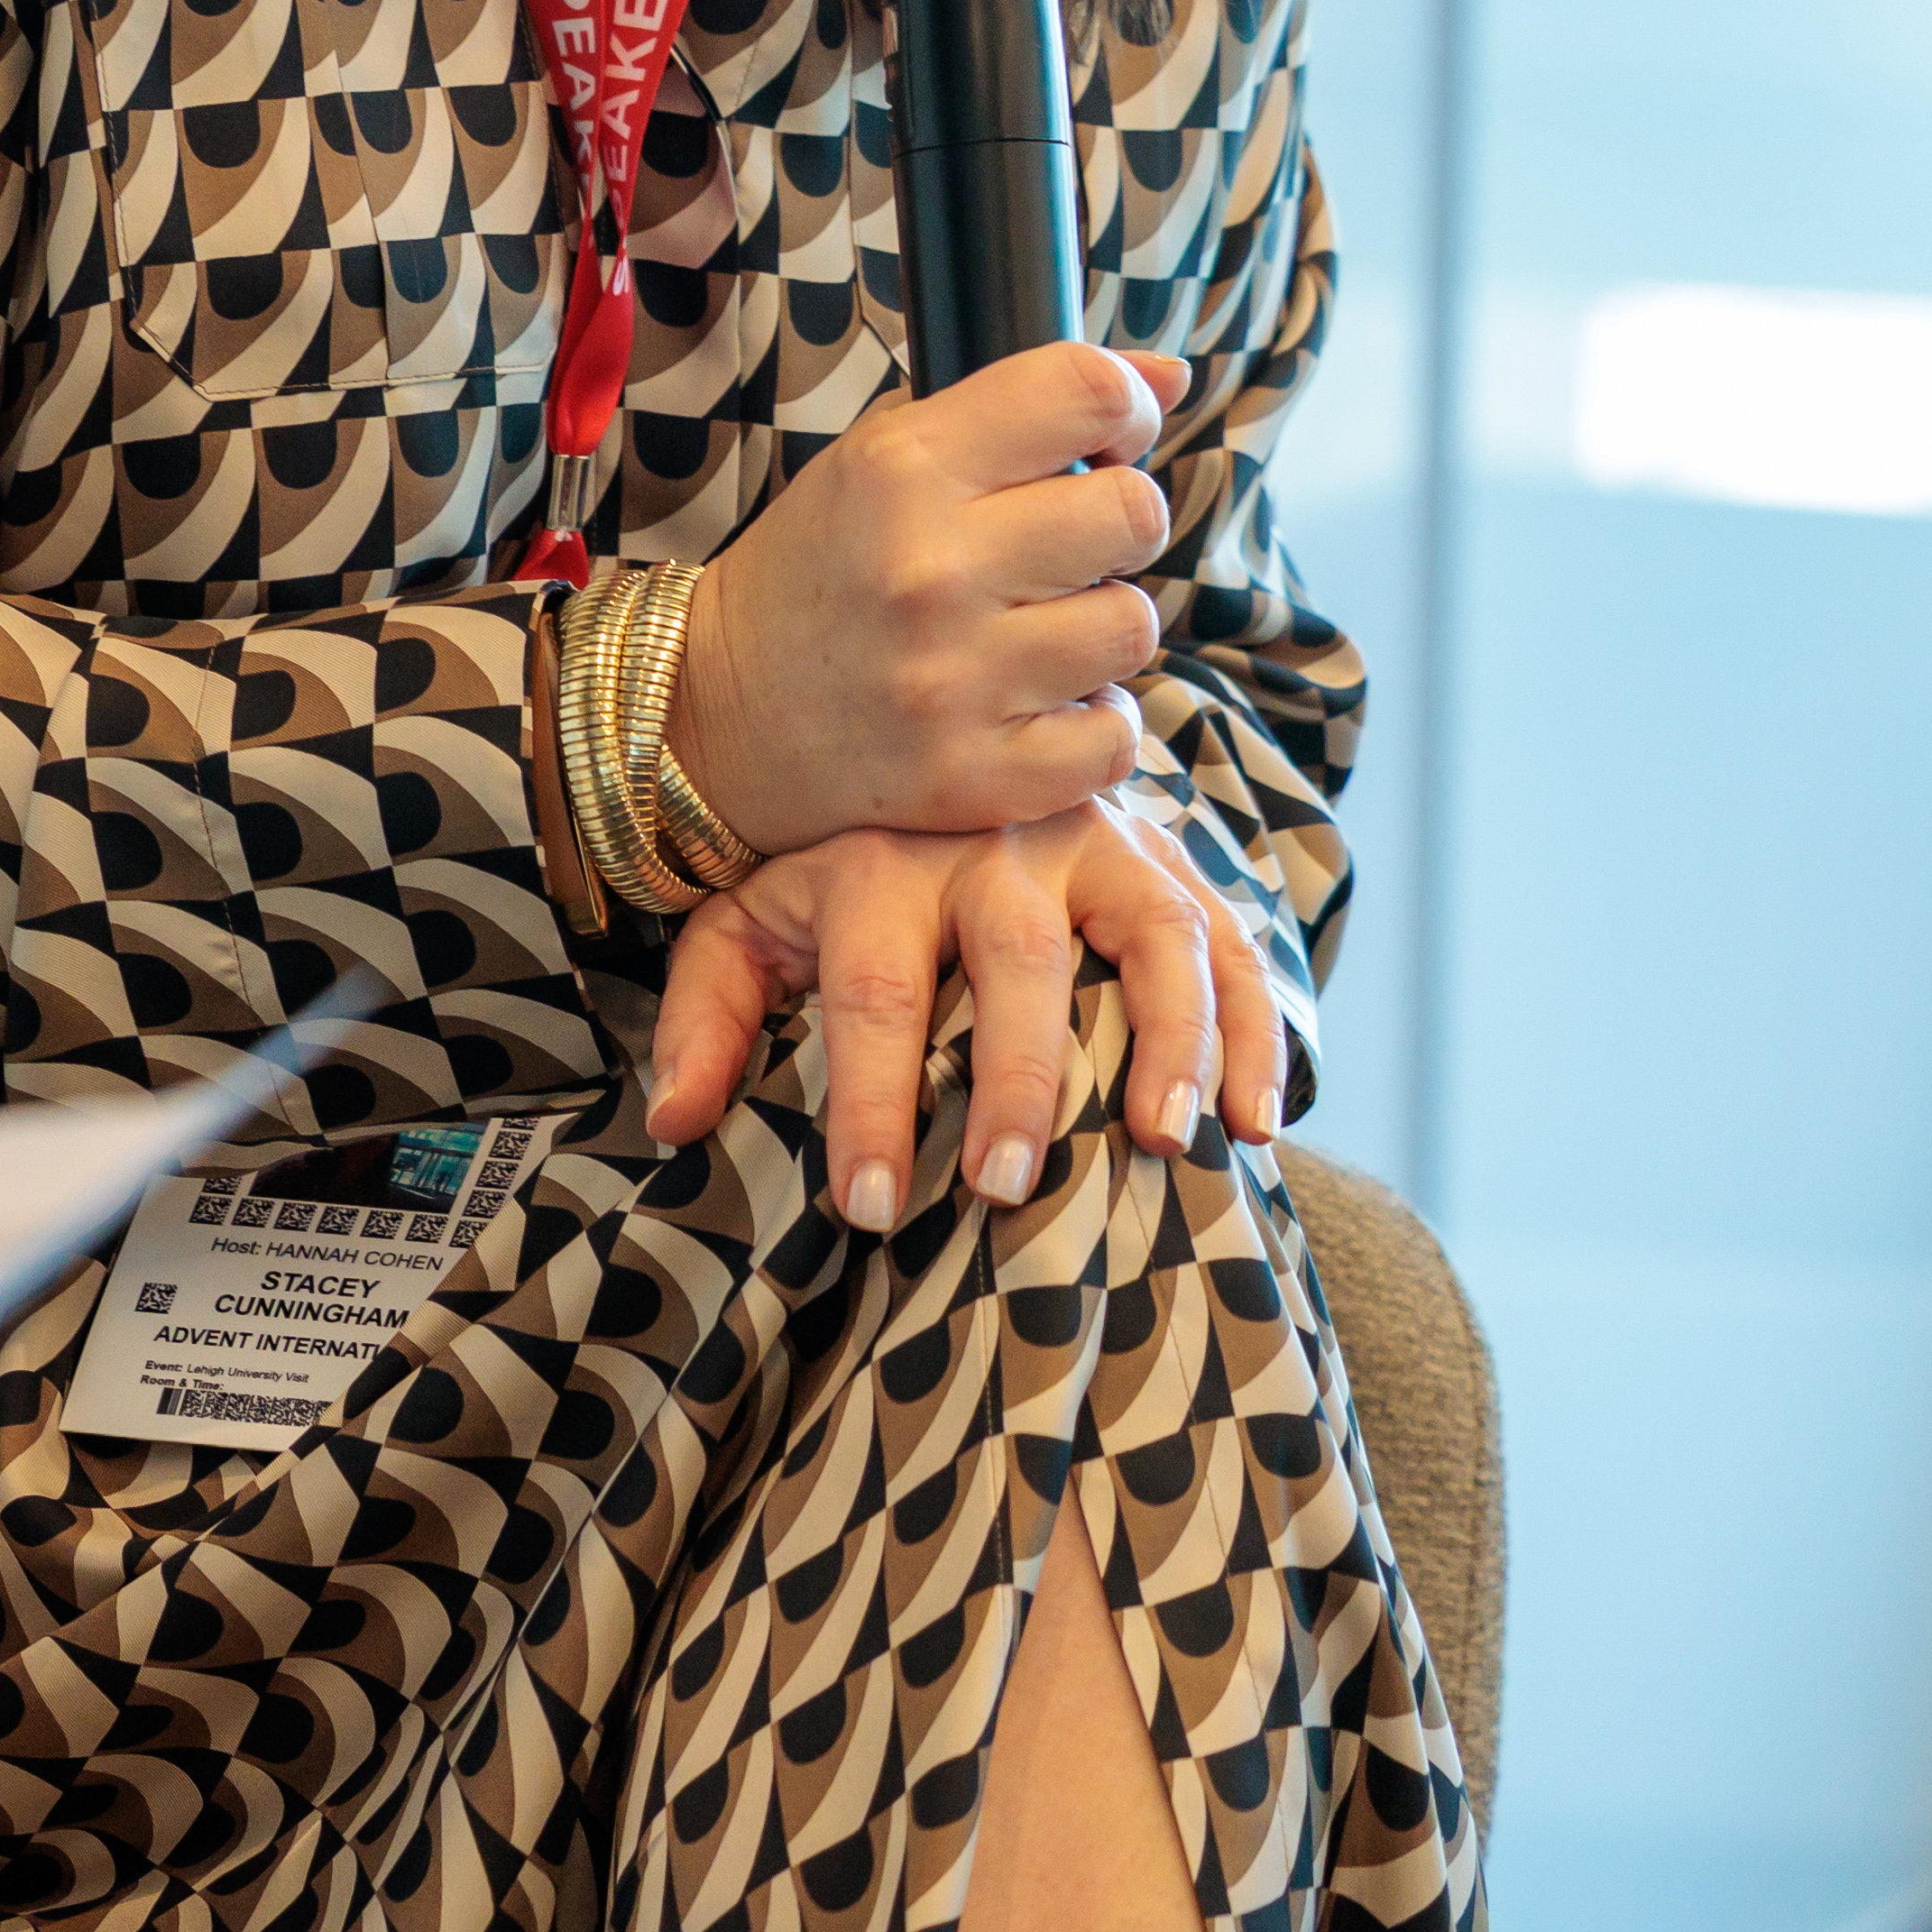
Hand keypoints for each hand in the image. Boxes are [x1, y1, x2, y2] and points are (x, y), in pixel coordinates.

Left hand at [632, 795, 1280, 1230]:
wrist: (926, 725)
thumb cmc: (835, 864)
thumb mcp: (748, 917)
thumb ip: (707, 1014)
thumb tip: (673, 1120)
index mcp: (880, 860)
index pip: (874, 988)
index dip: (872, 1101)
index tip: (868, 1206)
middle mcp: (995, 841)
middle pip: (1018, 958)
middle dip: (1016, 1079)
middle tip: (1004, 1185)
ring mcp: (1098, 842)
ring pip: (1156, 934)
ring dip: (1169, 1041)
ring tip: (1162, 1142)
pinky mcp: (1171, 863)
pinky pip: (1234, 945)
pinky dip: (1258, 1033)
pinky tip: (1258, 1124)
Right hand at [660, 343, 1191, 847]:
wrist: (712, 716)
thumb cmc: (815, 573)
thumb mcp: (880, 460)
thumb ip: (1014, 409)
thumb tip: (1168, 376)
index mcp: (901, 469)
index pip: (1083, 392)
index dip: (1122, 407)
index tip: (1106, 438)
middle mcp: (930, 571)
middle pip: (1133, 514)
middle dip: (1114, 525)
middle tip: (1060, 548)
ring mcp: (955, 682)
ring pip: (1131, 628)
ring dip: (1098, 628)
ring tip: (1033, 632)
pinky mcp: (976, 779)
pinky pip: (1112, 737)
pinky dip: (1087, 724)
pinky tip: (1031, 705)